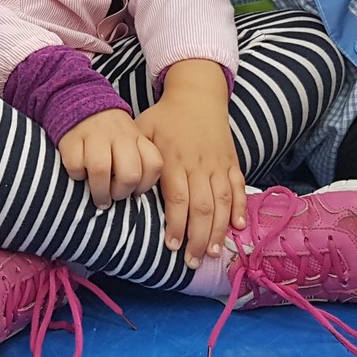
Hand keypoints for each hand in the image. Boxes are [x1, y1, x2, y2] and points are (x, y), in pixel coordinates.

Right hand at [58, 108, 163, 209]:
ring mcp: (95, 135)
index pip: (153, 166)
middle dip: (121, 192)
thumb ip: (138, 162)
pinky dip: (77, 175)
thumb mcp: (131, 142)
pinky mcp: (72, 139)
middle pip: (129, 173)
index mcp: (138, 138)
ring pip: (101, 169)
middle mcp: (119, 136)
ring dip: (100, 191)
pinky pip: (75, 165)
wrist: (84, 104)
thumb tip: (135, 195)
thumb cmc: (110, 135)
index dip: (145, 186)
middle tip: (113, 197)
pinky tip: (80, 174)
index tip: (134, 191)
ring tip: (99, 197)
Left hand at [136, 60, 242, 268]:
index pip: (178, 198)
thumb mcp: (142, 129)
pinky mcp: (231, 162)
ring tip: (212, 252)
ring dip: (218, 229)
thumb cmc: (164, 116)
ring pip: (222, 201)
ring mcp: (218, 164)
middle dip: (198, 237)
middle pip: (202, 207)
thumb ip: (133, 156)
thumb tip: (117, 183)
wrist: (197, 94)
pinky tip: (236, 228)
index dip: (177, 225)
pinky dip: (239, 208)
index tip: (172, 247)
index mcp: (174, 160)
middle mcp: (198, 165)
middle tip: (192, 261)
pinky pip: (238, 187)